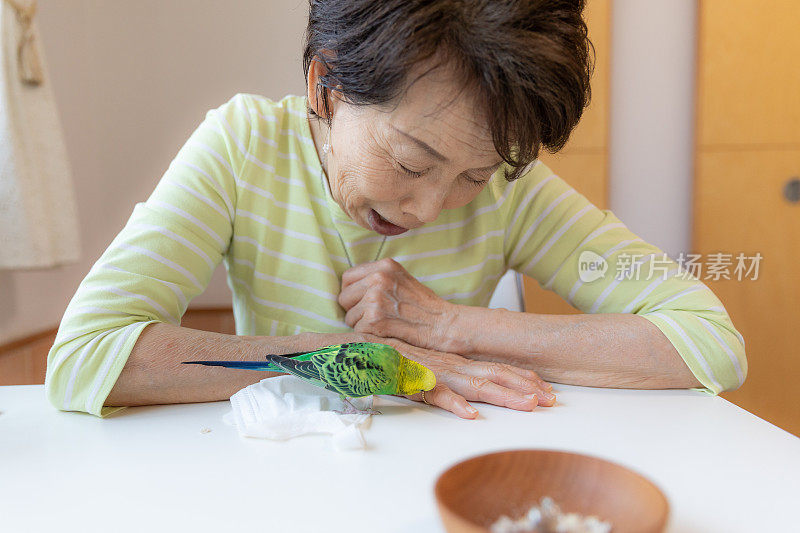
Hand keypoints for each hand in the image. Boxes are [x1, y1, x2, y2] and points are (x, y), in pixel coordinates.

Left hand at [339, 258, 455, 349]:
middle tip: (372, 317)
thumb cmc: (424, 305)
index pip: (347, 277)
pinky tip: (386, 332)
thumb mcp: (401, 279)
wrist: (444, 324)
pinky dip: (369, 335)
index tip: (359, 302)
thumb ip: (377, 278)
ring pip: (349, 317)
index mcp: (384, 266)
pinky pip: (357, 330)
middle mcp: (378, 279)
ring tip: (384, 324)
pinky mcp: (374, 320)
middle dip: (354, 310)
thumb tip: (349, 288)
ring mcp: (375, 299)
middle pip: (344, 297)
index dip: (351, 292)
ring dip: (362, 325)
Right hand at [357, 334, 555, 418]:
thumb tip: (466, 396)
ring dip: (502, 395)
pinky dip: (453, 403)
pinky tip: (469, 414)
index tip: (544, 388)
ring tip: (526, 405)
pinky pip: (434, 394)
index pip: (493, 368)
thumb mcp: (420, 369)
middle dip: (524, 387)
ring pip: (472, 384)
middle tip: (551, 399)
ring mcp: (430, 372)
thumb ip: (442, 379)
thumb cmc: (384, 358)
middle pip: (493, 375)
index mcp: (452, 362)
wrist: (351, 346)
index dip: (520, 377)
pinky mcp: (410, 380)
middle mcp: (447, 364)